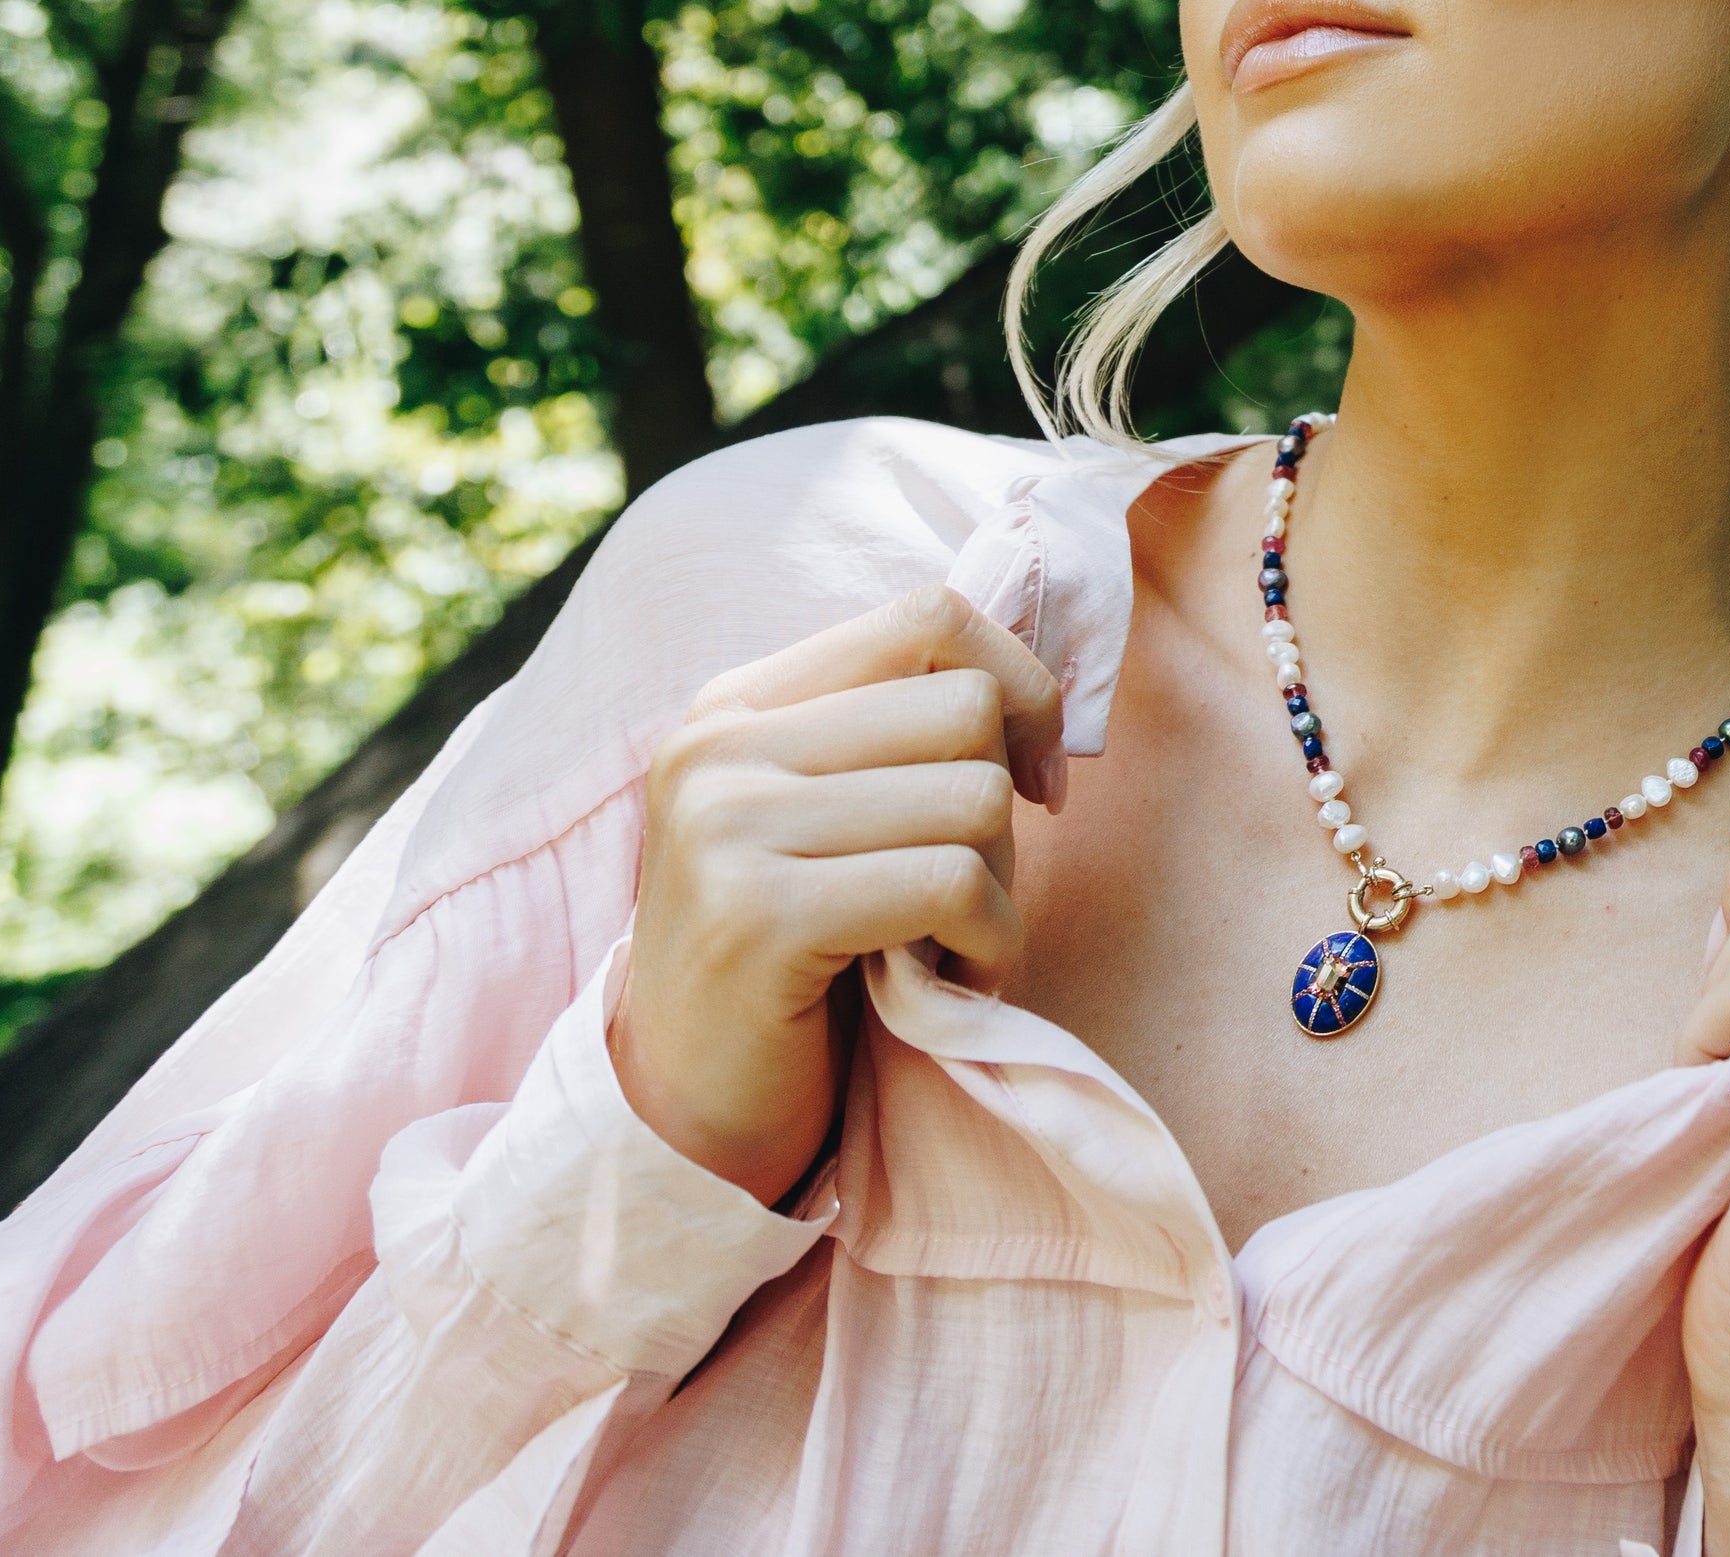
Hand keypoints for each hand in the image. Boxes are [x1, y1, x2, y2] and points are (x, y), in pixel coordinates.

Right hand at [611, 586, 1061, 1204]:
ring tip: (947, 944)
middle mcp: (719, 746)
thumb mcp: (830, 818)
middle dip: (1005, 808)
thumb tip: (1045, 685)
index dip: (1018, 686)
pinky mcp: (759, 915)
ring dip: (1000, 888)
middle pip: (966, 709)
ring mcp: (726, 826)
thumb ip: (902, 734)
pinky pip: (953, 884)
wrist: (683, 1112)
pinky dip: (988, 943)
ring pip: (974, 797)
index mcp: (737, 702)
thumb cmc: (795, 960)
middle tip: (967, 890)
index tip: (1032, 778)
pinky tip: (946, 982)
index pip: (929, 616)